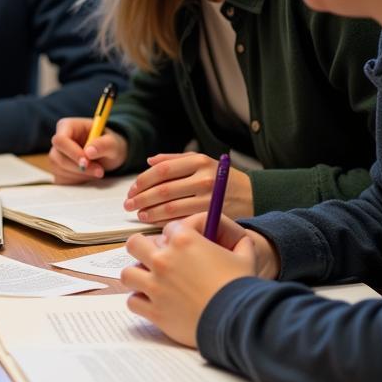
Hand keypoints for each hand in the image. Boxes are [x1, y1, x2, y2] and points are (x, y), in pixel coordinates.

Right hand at [49, 117, 127, 181]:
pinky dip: (76, 180)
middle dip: (78, 167)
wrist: (108, 155)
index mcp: (67, 126)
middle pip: (57, 157)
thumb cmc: (108, 144)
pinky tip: (88, 174)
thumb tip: (89, 151)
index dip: (71, 152)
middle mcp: (59, 141)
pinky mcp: (57, 170)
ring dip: (80, 175)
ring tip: (97, 171)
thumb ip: (103, 144)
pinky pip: (61, 179)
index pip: (60, 140)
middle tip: (99, 171)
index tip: (87, 162)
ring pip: (59, 169)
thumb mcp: (112, 142)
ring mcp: (56, 155)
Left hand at [122, 219, 258, 346]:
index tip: (184, 248)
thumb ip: (238, 241)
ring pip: (128, 273)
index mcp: (184, 241)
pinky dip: (140, 302)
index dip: (177, 237)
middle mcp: (164, 260)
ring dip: (138, 276)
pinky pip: (133, 302)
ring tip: (150, 282)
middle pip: (135, 244)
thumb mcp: (245, 257)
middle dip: (144, 250)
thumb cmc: (241, 288)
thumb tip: (237, 236)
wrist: (238, 322)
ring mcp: (156, 286)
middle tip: (157, 261)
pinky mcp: (154, 310)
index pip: (168, 229)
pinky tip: (153, 303)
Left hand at [124, 152, 253, 224]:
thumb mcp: (201, 161)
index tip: (132, 189)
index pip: (162, 170)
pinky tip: (154, 222)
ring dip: (150, 212)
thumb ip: (174, 159)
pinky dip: (164, 222)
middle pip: (163, 190)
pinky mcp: (212, 216)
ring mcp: (209, 199)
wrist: (252, 195)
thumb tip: (149, 161)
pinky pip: (182, 220)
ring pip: (171, 207)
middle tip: (129, 204)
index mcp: (199, 161)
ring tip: (139, 214)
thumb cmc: (221, 178)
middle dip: (141, 198)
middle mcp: (204, 179)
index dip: (143, 181)